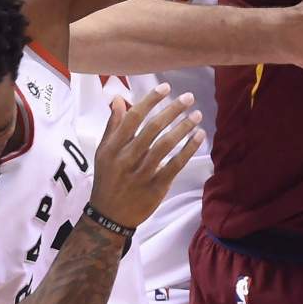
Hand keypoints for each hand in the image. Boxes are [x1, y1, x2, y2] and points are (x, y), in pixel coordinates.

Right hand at [89, 83, 205, 228]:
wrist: (109, 216)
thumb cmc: (108, 178)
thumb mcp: (103, 152)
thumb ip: (113, 125)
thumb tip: (118, 99)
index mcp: (113, 147)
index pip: (133, 118)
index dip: (150, 100)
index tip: (166, 87)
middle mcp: (127, 158)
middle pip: (152, 129)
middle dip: (172, 110)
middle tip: (188, 98)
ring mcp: (142, 173)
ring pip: (165, 146)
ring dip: (183, 128)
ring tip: (197, 116)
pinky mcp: (156, 187)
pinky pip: (175, 165)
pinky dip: (188, 150)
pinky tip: (199, 137)